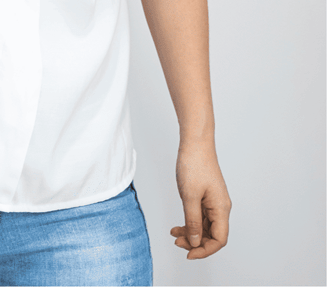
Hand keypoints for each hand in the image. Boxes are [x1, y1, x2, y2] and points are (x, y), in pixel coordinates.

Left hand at [171, 140, 231, 259]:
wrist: (195, 142)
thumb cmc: (194, 164)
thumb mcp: (190, 196)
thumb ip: (193, 221)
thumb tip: (195, 242)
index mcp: (221, 208)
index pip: (219, 239)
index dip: (205, 250)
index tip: (188, 253)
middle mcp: (220, 207)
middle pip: (212, 235)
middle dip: (195, 242)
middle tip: (176, 242)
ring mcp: (213, 201)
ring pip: (204, 226)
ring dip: (191, 233)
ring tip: (174, 234)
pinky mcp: (206, 196)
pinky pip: (200, 216)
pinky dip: (189, 222)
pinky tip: (177, 225)